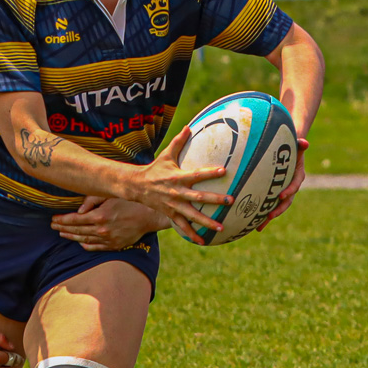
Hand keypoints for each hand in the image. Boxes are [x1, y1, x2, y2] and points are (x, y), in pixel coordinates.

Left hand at [51, 196, 166, 250]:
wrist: (149, 215)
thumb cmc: (129, 201)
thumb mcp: (110, 195)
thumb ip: (92, 200)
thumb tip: (79, 211)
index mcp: (100, 216)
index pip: (75, 220)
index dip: (62, 220)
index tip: (53, 219)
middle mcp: (102, 230)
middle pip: (77, 230)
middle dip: (63, 228)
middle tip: (53, 226)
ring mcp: (108, 240)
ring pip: (84, 240)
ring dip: (71, 236)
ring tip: (61, 233)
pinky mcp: (114, 246)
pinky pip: (95, 247)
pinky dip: (85, 245)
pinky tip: (79, 241)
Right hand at [129, 126, 233, 244]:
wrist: (136, 186)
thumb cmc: (155, 168)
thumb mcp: (166, 155)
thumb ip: (179, 141)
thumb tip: (189, 126)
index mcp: (177, 177)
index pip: (196, 174)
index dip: (210, 172)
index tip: (224, 170)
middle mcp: (176, 193)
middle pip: (198, 198)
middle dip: (215, 200)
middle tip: (231, 201)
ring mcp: (173, 205)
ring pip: (192, 216)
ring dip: (207, 222)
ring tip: (221, 227)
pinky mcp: (170, 214)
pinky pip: (182, 226)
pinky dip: (192, 234)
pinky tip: (204, 241)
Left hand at [257, 137, 309, 230]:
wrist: (289, 151)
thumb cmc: (291, 146)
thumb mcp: (296, 145)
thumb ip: (300, 144)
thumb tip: (304, 142)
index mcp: (297, 176)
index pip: (295, 185)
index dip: (289, 191)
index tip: (282, 195)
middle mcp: (291, 186)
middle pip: (286, 201)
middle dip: (278, 209)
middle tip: (270, 215)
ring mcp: (283, 192)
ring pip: (277, 207)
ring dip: (268, 217)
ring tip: (258, 227)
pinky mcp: (274, 195)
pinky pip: (268, 206)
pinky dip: (261, 215)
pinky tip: (252, 224)